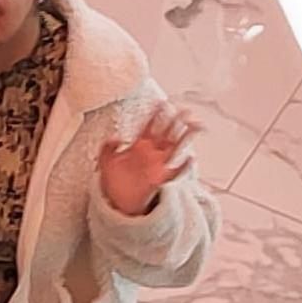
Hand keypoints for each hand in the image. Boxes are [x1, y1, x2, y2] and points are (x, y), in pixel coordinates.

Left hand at [98, 102, 198, 217]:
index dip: (156, 114)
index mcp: (138, 145)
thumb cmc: (112, 179)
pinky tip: (191, 158)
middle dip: (176, 120)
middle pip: (166, 132)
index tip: (163, 102)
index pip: (149, 125)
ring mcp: (157, 165)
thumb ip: (107, 147)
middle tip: (185, 109)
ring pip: (175, 147)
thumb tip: (115, 137)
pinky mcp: (160, 179)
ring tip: (195, 124)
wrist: (115, 200)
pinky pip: (175, 171)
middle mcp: (150, 153)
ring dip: (185, 136)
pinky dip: (184, 165)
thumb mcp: (105, 161)